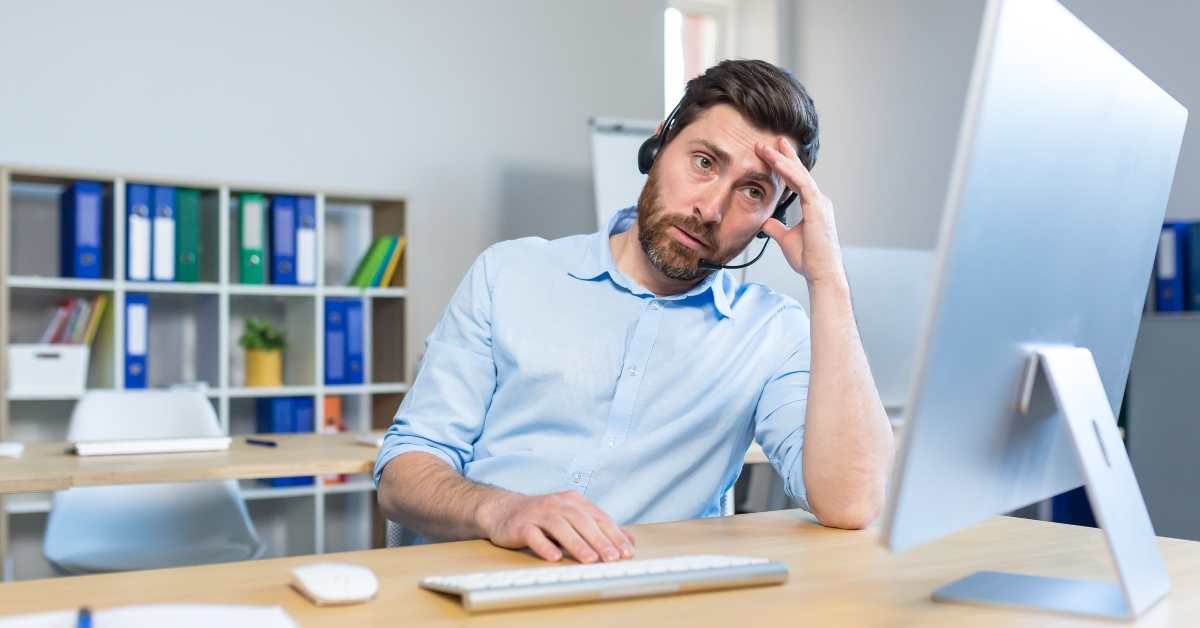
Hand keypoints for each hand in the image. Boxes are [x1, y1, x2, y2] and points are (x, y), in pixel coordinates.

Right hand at [475, 490, 635, 562]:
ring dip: (576, 544)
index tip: (626, 551)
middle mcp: (557, 504)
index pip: (598, 517)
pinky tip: (554, 557)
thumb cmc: (543, 516)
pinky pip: (534, 535)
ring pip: (560, 527)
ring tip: (589, 559)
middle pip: (581, 521)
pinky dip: (545, 546)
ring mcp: (538, 514)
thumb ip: (600, 527)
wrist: (503, 510)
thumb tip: (629, 539)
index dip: (614, 534)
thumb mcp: (573, 517)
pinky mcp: (521, 526)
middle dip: (599, 540)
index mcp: (573, 500)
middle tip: (612, 557)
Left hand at [755, 138, 845, 285]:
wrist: (821, 273)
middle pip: (799, 173)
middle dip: (784, 156)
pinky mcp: (817, 207)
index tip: (772, 154)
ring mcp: (820, 203)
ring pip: (799, 174)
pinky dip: (788, 172)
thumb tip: (765, 221)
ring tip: (766, 147)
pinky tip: (776, 162)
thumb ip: (776, 228)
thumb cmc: (809, 260)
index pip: (797, 181)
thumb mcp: (786, 239)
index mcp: (813, 207)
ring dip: (781, 159)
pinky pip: (801, 183)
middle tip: (770, 141)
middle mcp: (819, 202)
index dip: (785, 167)